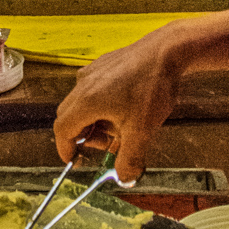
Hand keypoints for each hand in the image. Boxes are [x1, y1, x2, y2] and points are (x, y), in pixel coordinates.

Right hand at [52, 25, 183, 184]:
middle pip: (69, 117)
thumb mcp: (142, 130)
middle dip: (85, 137)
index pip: (62, 130)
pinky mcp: (102, 64)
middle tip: (108, 145)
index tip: (75, 162)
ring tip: (121, 127)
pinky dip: (101, 106)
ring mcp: (92, 72)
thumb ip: (130, 159)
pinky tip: (125, 109)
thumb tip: (124, 178)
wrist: (166, 50)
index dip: (65, 149)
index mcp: (87, 101)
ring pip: (82, 104)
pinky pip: (92, 91)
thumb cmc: (151, 88)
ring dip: (95, 122)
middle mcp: (83, 84)